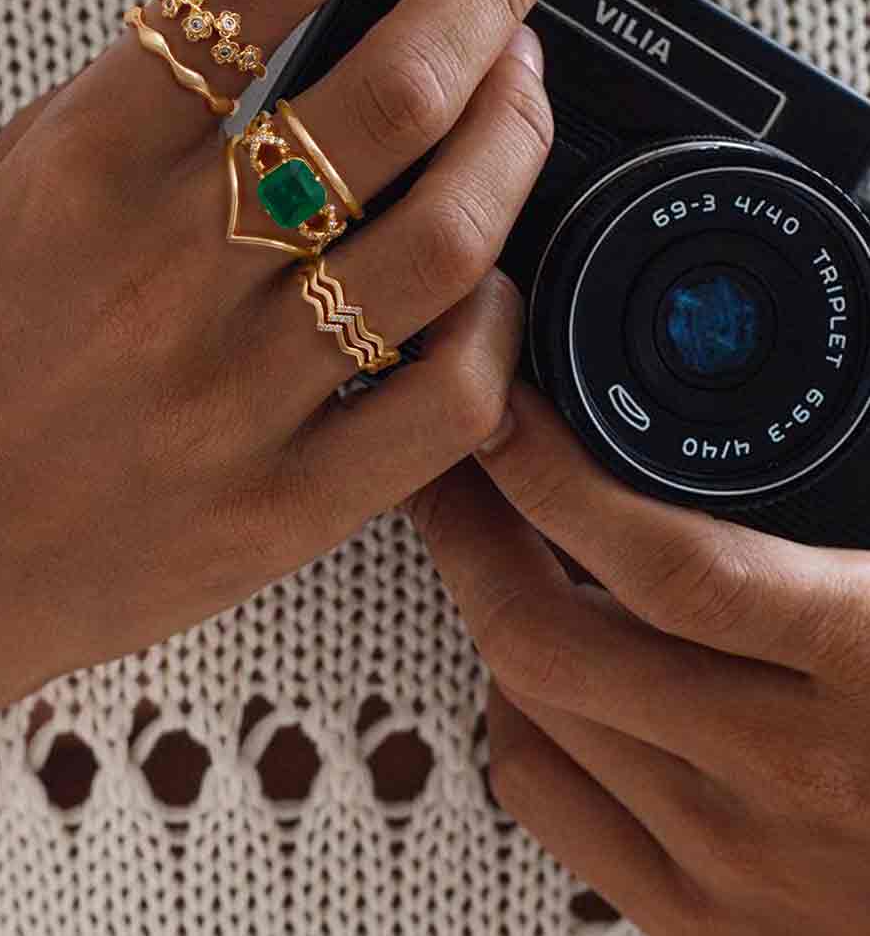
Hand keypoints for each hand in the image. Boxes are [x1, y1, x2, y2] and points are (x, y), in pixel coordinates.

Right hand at [0, 0, 577, 734]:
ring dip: (514, 132)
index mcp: (80, 168)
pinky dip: (494, 318)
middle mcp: (165, 270)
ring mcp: (231, 397)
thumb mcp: (9, 190)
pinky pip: (445, 401)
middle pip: (388, 93)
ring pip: (446, 238)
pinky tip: (490, 270)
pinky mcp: (278, 508)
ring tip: (527, 77)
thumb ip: (141, 106)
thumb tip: (296, 14)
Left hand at [405, 379, 869, 935]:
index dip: (549, 467)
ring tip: (490, 531)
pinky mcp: (711, 930)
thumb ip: (856, 491)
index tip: (501, 397)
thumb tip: (834, 399)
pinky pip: (549, 799)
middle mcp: (798, 783)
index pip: (661, 560)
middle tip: (451, 449)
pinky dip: (519, 712)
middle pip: (549, 636)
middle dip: (468, 525)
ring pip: (530, 713)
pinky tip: (547, 660)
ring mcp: (744, 875)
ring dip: (487, 607)